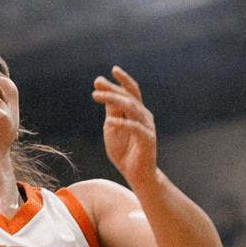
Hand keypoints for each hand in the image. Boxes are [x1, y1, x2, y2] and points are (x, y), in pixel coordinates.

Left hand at [93, 66, 157, 189]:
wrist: (137, 175)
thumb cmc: (125, 152)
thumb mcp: (112, 129)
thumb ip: (111, 112)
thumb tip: (104, 94)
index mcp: (137, 112)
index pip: (130, 92)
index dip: (121, 81)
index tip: (109, 71)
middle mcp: (144, 116)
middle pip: (130, 97)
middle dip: (113, 88)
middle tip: (97, 82)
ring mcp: (147, 127)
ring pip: (132, 108)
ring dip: (114, 99)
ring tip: (97, 96)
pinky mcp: (148, 140)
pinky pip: (135, 128)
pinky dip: (122, 124)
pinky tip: (110, 121)